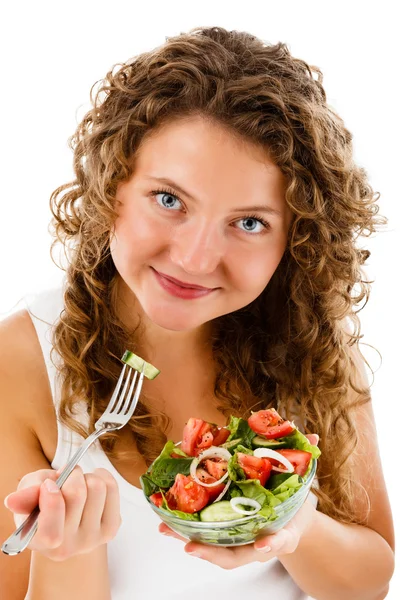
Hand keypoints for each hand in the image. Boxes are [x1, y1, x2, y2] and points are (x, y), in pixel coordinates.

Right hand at [3, 465, 121, 560]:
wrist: (64, 520)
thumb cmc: (43, 503)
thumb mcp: (28, 495)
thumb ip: (24, 496)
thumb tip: (12, 501)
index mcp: (41, 542)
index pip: (52, 530)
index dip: (51, 498)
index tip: (49, 484)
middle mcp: (68, 547)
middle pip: (77, 494)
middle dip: (71, 474)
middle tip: (65, 476)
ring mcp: (92, 540)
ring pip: (98, 488)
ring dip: (87, 476)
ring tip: (78, 482)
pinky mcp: (110, 529)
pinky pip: (113, 489)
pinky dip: (103, 476)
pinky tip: (92, 482)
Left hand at [158, 433, 318, 568]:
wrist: (292, 521)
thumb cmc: (295, 505)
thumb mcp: (303, 485)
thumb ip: (305, 462)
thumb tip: (312, 435)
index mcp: (282, 534)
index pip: (279, 542)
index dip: (272, 544)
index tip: (263, 545)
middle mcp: (258, 544)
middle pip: (235, 556)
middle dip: (212, 553)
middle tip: (192, 546)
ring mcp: (240, 544)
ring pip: (214, 550)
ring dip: (189, 540)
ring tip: (166, 529)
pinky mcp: (225, 536)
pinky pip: (205, 538)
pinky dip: (185, 531)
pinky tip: (166, 520)